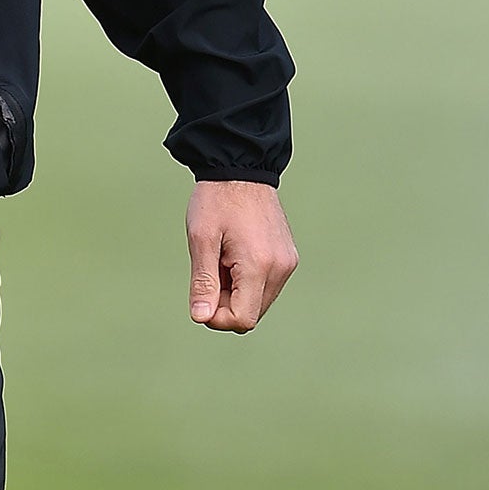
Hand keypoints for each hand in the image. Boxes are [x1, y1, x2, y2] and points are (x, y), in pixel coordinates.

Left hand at [186, 180, 297, 331]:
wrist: (241, 170)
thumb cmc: (216, 201)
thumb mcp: (201, 239)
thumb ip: (203, 281)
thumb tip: (201, 317)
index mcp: (259, 265)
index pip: (243, 319)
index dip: (217, 317)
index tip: (201, 295)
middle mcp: (280, 268)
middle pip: (251, 313)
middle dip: (225, 303)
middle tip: (208, 270)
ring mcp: (287, 264)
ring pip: (258, 301)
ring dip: (235, 292)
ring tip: (220, 259)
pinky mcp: (287, 258)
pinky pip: (265, 286)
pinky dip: (245, 281)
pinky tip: (232, 256)